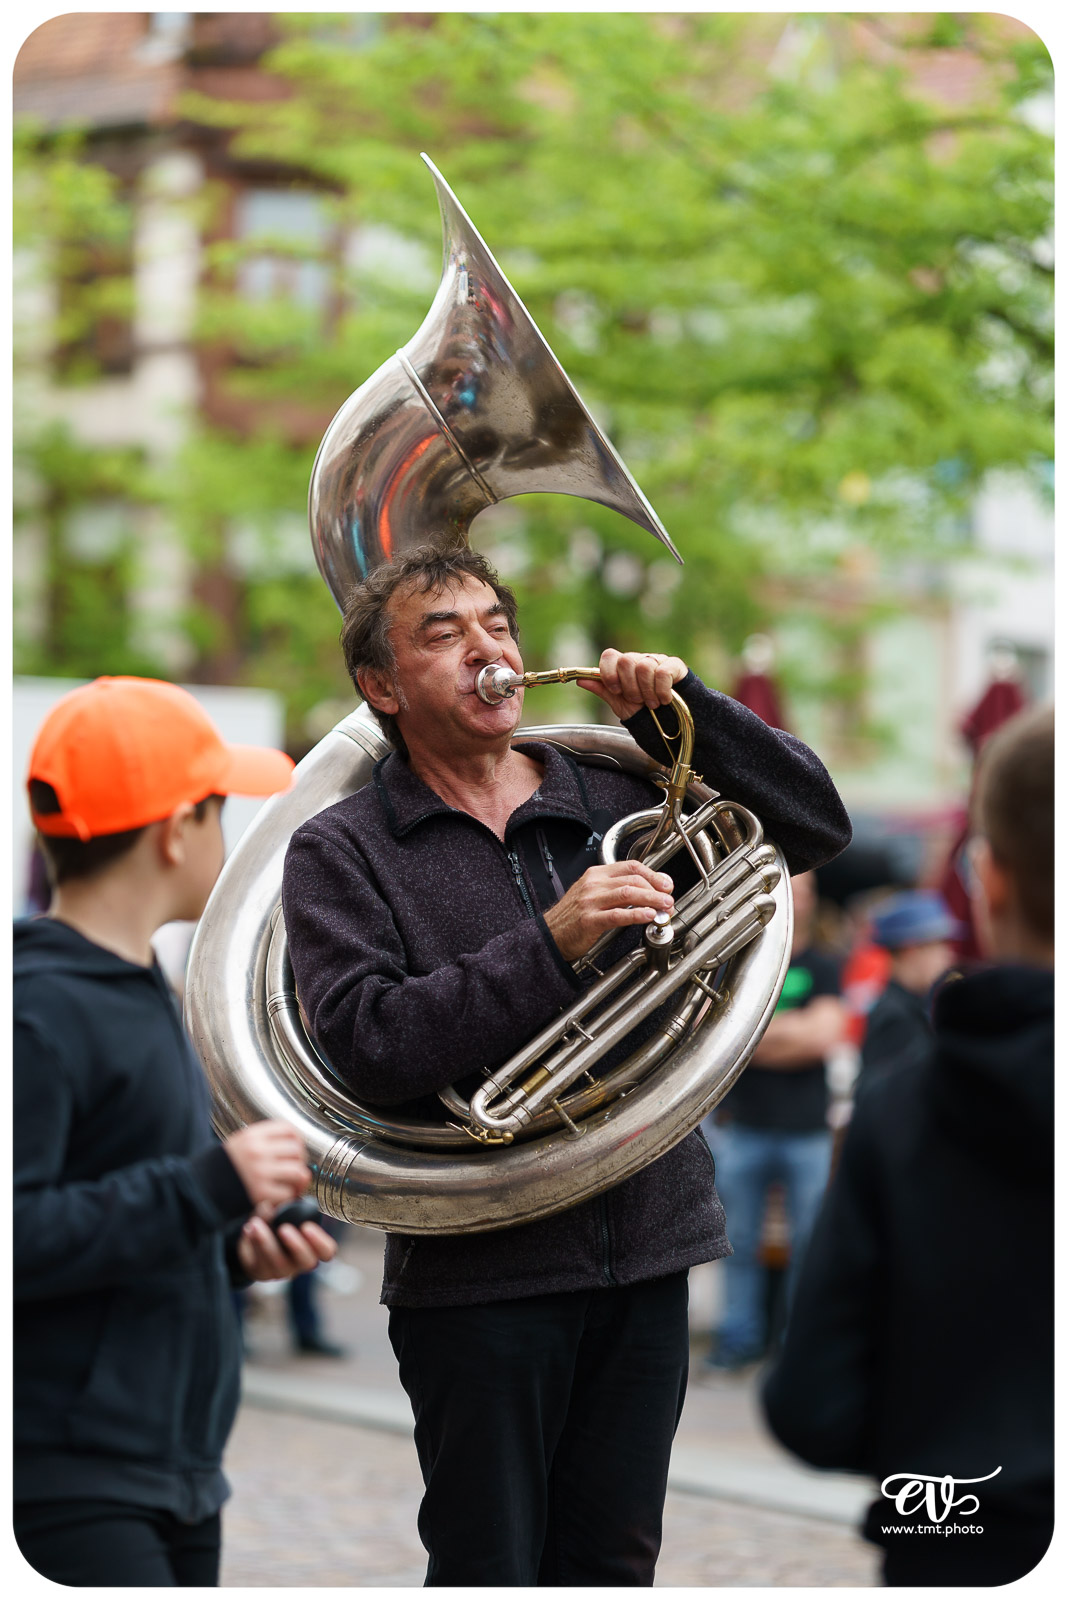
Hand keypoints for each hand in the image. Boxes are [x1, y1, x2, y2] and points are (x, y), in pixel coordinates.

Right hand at [224, 1120, 310, 1207]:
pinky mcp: (260, 1193)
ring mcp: (259, 1172)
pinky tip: (280, 1196)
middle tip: (292, 1169)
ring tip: (290, 1184)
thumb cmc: (223, 1168)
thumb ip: (264, 1141)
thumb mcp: (240, 1143)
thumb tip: (296, 1146)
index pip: (288, 1129)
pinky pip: (288, 1193)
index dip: (297, 1139)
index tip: (296, 1148)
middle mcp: (256, 1151)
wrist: (200, 1189)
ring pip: (297, 1171)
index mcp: (252, 1136)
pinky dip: (288, 1197)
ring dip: (297, 1180)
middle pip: (297, 1150)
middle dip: (299, 1161)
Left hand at [235, 1214, 337, 1281]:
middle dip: (297, 1245)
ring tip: (255, 1223)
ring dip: (267, 1242)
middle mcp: (300, 1262)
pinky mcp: (262, 1273)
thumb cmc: (276, 1223)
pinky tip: (248, 1229)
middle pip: (307, 1262)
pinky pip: (259, 1263)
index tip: (307, 1226)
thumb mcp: (280, 1213)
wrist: (254, 1240)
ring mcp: (282, 1270)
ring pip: (279, 1263)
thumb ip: (278, 1209)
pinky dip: (253, 1243)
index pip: (327, 1251)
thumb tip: (269, 1208)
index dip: (320, 1242)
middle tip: (284, 1229)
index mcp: (312, 1247)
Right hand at [543, 861, 673, 961]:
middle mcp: (593, 884)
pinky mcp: (589, 920)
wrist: (549, 934)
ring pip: (628, 893)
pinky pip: (617, 914)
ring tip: (665, 907)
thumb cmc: (572, 917)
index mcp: (596, 874)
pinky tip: (648, 916)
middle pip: (633, 879)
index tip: (666, 884)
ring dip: (651, 899)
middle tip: (669, 900)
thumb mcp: (593, 894)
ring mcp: (590, 901)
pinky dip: (636, 914)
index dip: (653, 874)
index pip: (631, 866)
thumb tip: (647, 891)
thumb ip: (617, 890)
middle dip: (656, 889)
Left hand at [578, 648, 687, 721]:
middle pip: (626, 660)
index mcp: (622, 666)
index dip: (609, 673)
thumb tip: (580, 680)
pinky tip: (664, 699)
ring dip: (647, 692)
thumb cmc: (643, 710)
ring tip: (652, 704)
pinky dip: (662, 690)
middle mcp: (638, 659)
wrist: (671, 721)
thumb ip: (602, 690)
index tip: (616, 690)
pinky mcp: (674, 665)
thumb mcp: (619, 704)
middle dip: (630, 687)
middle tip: (637, 701)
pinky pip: (663, 671)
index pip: (609, 655)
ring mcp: (656, 660)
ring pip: (645, 666)